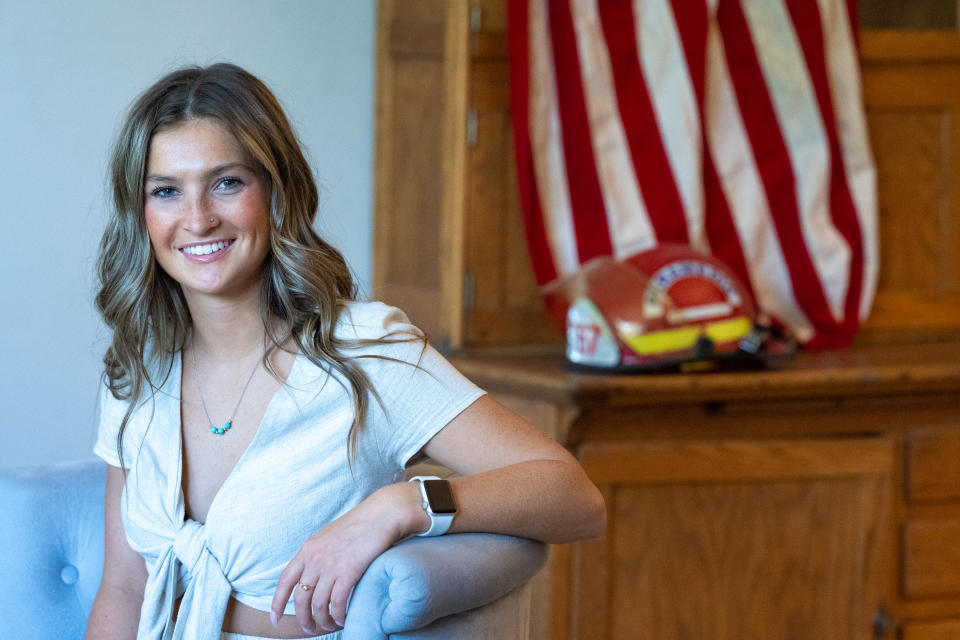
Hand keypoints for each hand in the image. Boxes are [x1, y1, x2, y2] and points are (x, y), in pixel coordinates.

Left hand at [270, 483, 423, 633]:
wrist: (382, 513)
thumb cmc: (361, 523)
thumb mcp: (330, 536)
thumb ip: (319, 553)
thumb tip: (315, 573)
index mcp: (308, 549)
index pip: (285, 581)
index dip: (277, 603)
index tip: (275, 619)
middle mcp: (315, 558)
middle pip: (300, 598)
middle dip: (303, 619)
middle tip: (309, 629)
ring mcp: (330, 565)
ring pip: (318, 604)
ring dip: (321, 621)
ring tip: (327, 626)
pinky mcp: (348, 572)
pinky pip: (337, 602)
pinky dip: (338, 615)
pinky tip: (343, 619)